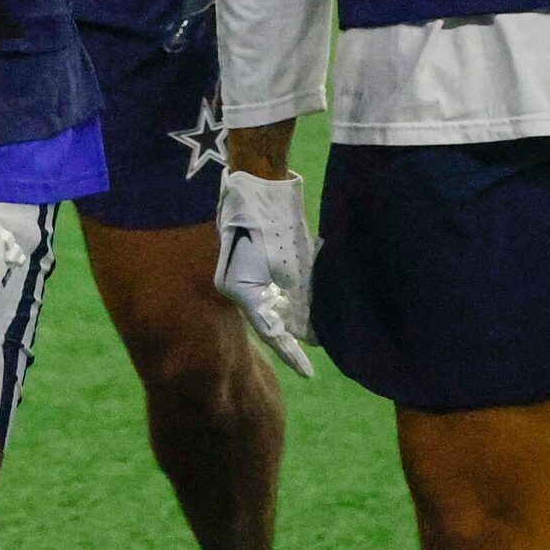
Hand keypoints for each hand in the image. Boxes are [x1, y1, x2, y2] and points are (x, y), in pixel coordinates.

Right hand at [215, 168, 317, 377]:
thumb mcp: (290, 260)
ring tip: (312, 338)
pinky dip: (284, 299)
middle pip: (266, 319)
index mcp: (239, 288)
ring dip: (288, 318)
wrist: (257, 176)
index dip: (290, 354)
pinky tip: (298, 307)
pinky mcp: (254, 257)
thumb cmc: (270, 216)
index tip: (308, 374)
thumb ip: (296, 290)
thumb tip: (303, 313)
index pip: (269, 330)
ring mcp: (245, 270)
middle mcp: (237, 283)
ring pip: (268, 304)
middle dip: (289, 338)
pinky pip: (268, 287)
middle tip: (309, 363)